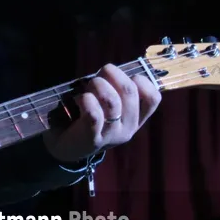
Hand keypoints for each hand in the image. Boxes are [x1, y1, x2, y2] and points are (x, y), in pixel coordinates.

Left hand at [42, 63, 160, 161]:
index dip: (140, 80)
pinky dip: (85, 100)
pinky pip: (94, 114)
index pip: (153, 97)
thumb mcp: (108, 106)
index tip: (121, 78)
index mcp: (136, 119)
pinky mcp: (92, 138)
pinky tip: (79, 100)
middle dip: (112, 74)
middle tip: (97, 78)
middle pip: (130, 91)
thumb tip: (111, 70)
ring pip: (112, 100)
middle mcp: (128, 128)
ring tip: (87, 89)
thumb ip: (115, 90)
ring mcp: (111, 135)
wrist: (65, 149)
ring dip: (97, 85)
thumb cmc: (88, 118)